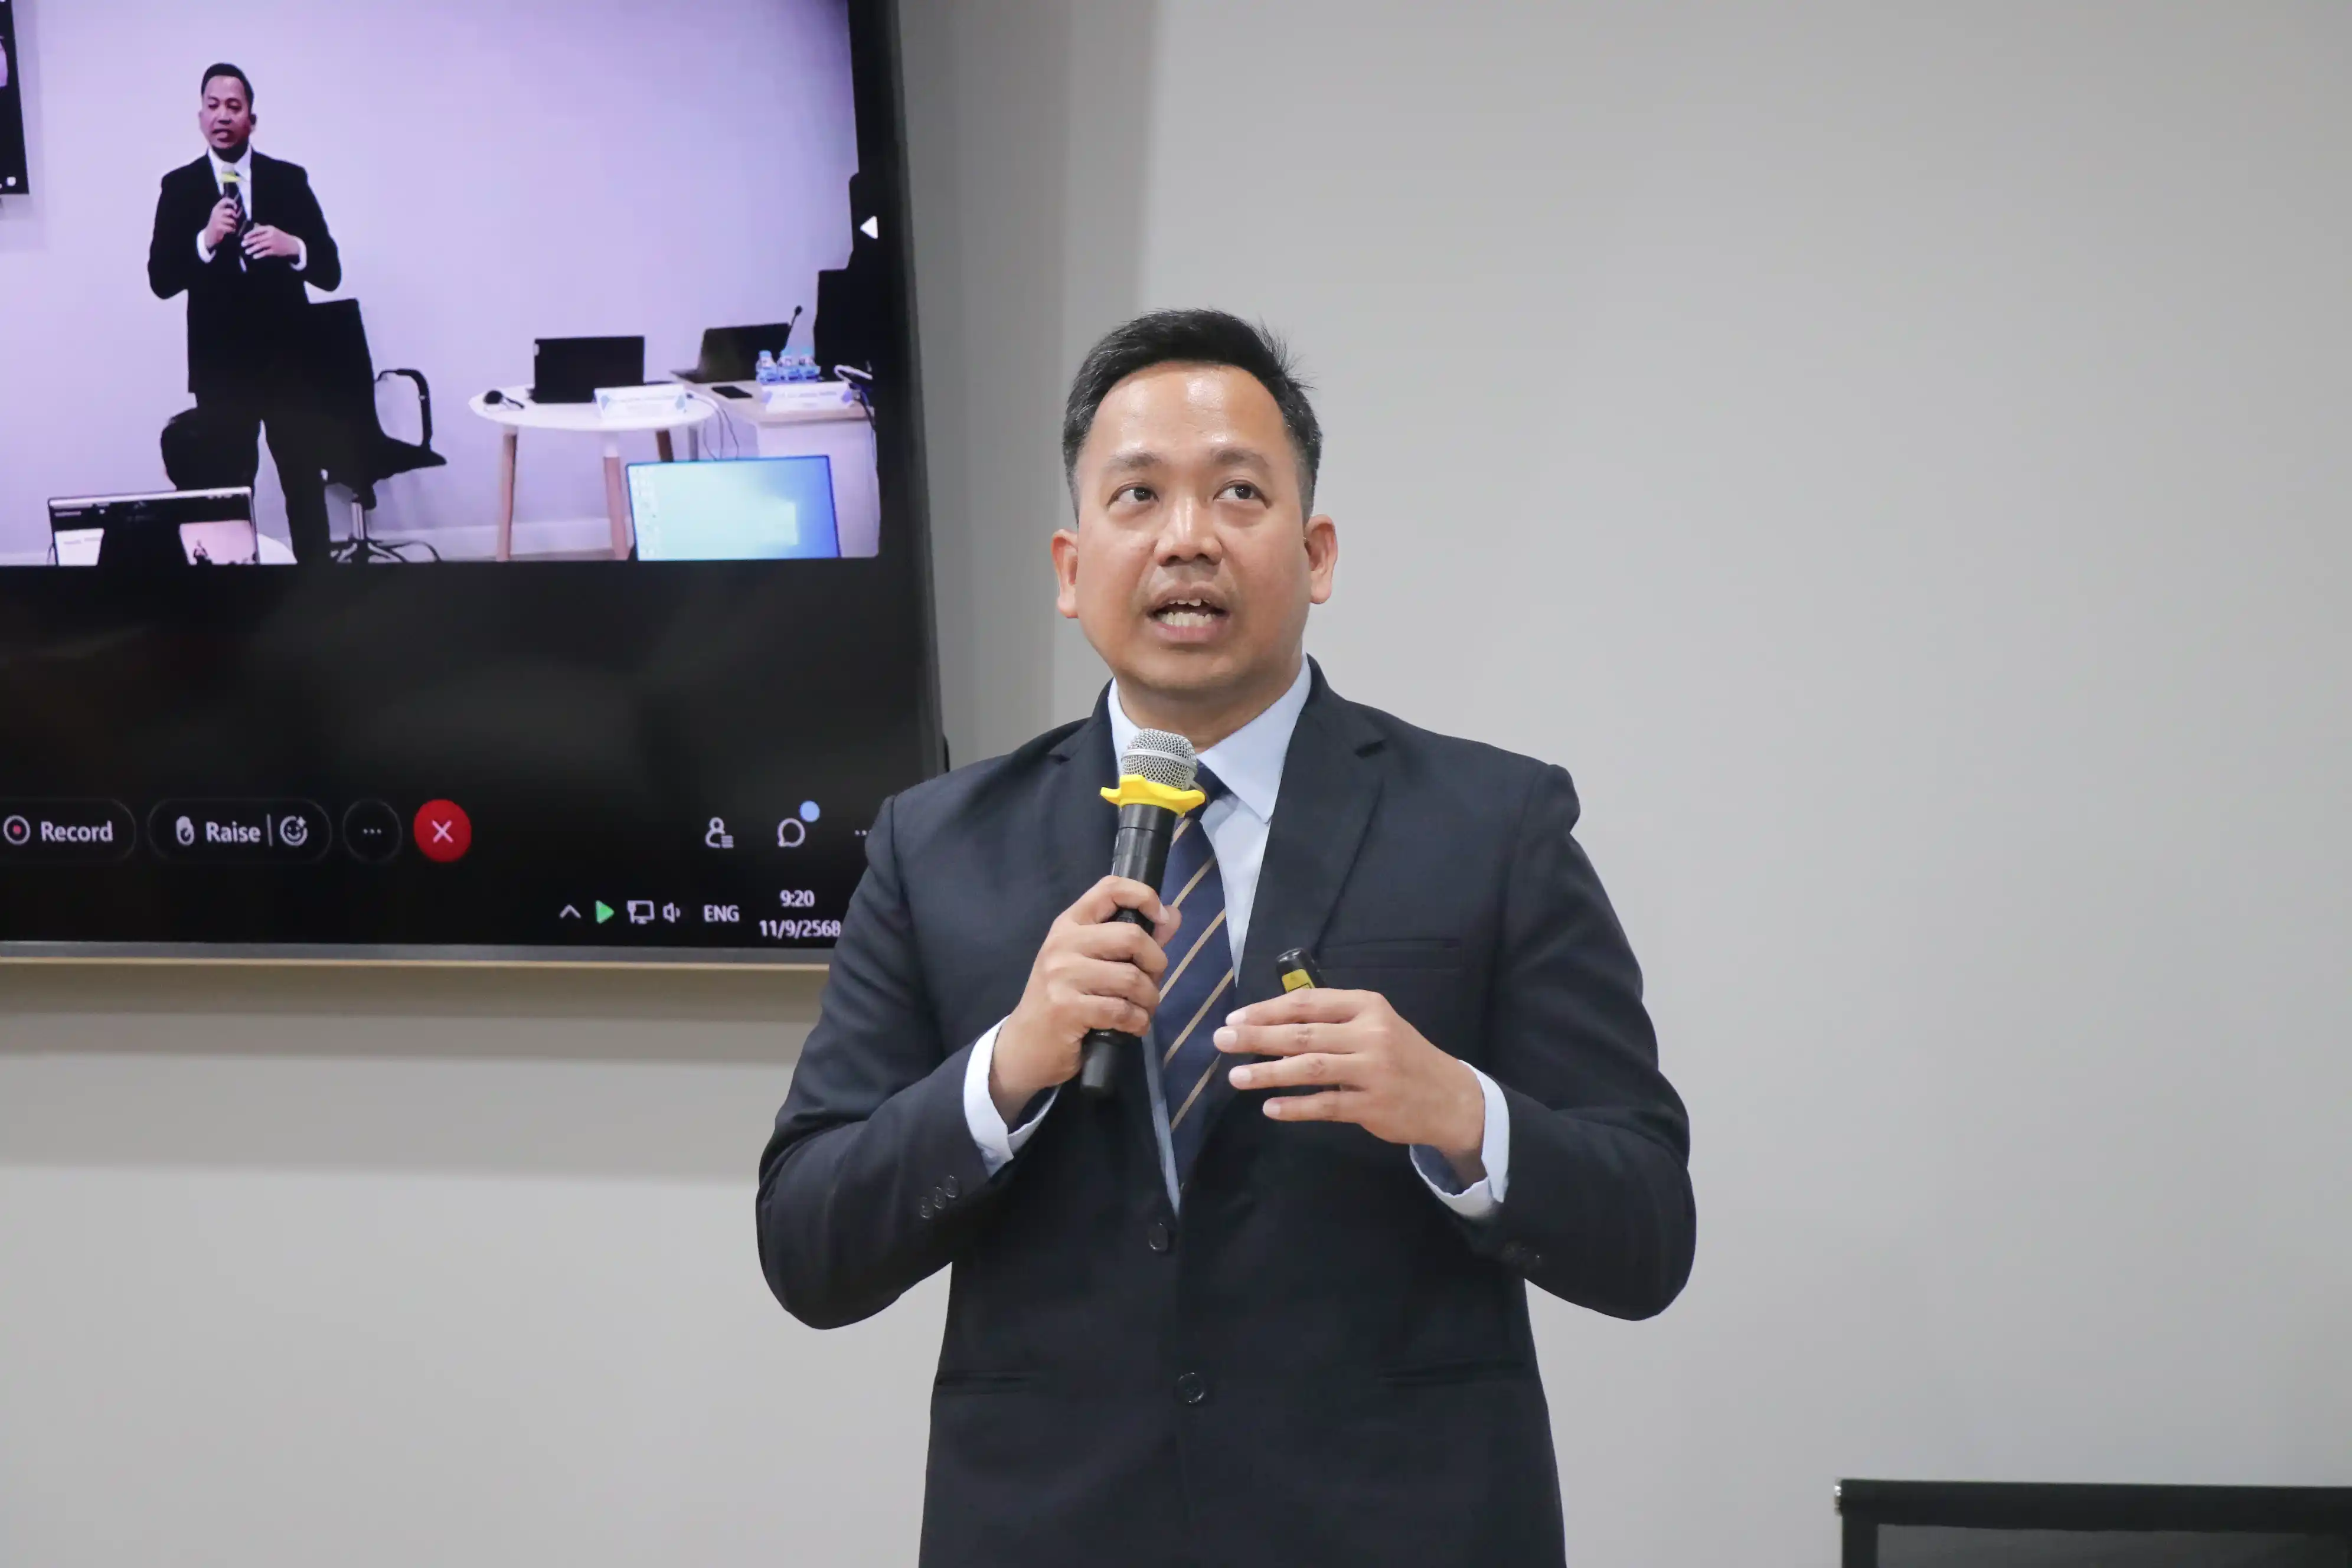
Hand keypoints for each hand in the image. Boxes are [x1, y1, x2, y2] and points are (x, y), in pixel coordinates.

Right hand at [202, 196, 241, 250]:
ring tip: (233, 226)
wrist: (209, 234)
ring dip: (234, 224)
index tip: (236, 207)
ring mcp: (216, 220)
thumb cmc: (218, 223)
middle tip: (235, 218)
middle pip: (230, 211)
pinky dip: (232, 230)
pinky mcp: (217, 227)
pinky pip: (229, 228)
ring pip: (231, 220)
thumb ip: (226, 211)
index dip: (231, 202)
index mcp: (217, 208)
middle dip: (235, 215)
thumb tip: (238, 209)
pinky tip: (231, 230)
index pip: (224, 201)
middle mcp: (216, 213)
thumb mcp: (220, 215)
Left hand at [241, 224, 301, 261]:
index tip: (244, 237)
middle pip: (257, 238)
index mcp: (270, 228)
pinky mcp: (275, 250)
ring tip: (247, 251)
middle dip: (249, 242)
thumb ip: (263, 229)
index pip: (257, 230)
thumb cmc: (281, 237)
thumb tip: (253, 226)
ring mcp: (273, 243)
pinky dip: (259, 254)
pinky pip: (265, 252)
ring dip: (252, 249)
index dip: (250, 234)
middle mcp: (271, 235)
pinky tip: (254, 256)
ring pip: (259, 246)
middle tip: (242, 244)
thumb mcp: (273, 230)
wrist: (293, 245)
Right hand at [990, 876, 1180, 1120]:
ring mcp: (1062, 975)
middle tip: (1151, 983)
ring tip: (1142, 1010)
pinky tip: (1133, 1026)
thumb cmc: (1064, 1000)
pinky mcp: (1067, 1008)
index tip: (1160, 920)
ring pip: (1132, 978)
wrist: (1026, 1045)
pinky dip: (1138, 1022)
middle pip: (1132, 936)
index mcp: (1069, 924)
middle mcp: (1063, 943)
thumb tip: (1172, 915)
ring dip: (1149, 999)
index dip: (1144, 896)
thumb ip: (1133, 939)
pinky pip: (1122, 1010)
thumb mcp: (1091, 962)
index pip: (1110, 889)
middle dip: (1156, 964)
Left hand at [1217, 989, 1486, 1181]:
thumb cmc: (1401, 1056)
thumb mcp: (1376, 1024)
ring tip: (1236, 1077)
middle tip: (1222, 1041)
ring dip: (1269, 1073)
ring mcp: (1373, 1070)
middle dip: (1258, 1037)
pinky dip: (1295, 1107)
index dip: (1267, 1010)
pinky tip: (1270, 1109)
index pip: (1307, 1002)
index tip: (1235, 1018)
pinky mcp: (1374, 1105)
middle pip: (1303, 1033)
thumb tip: (1271, 1022)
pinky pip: (1326, 1105)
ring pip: (1310, 1068)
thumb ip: (1333, 1019)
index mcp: (1367, 1006)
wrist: (1450, 1097)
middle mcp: (1371, 1034)